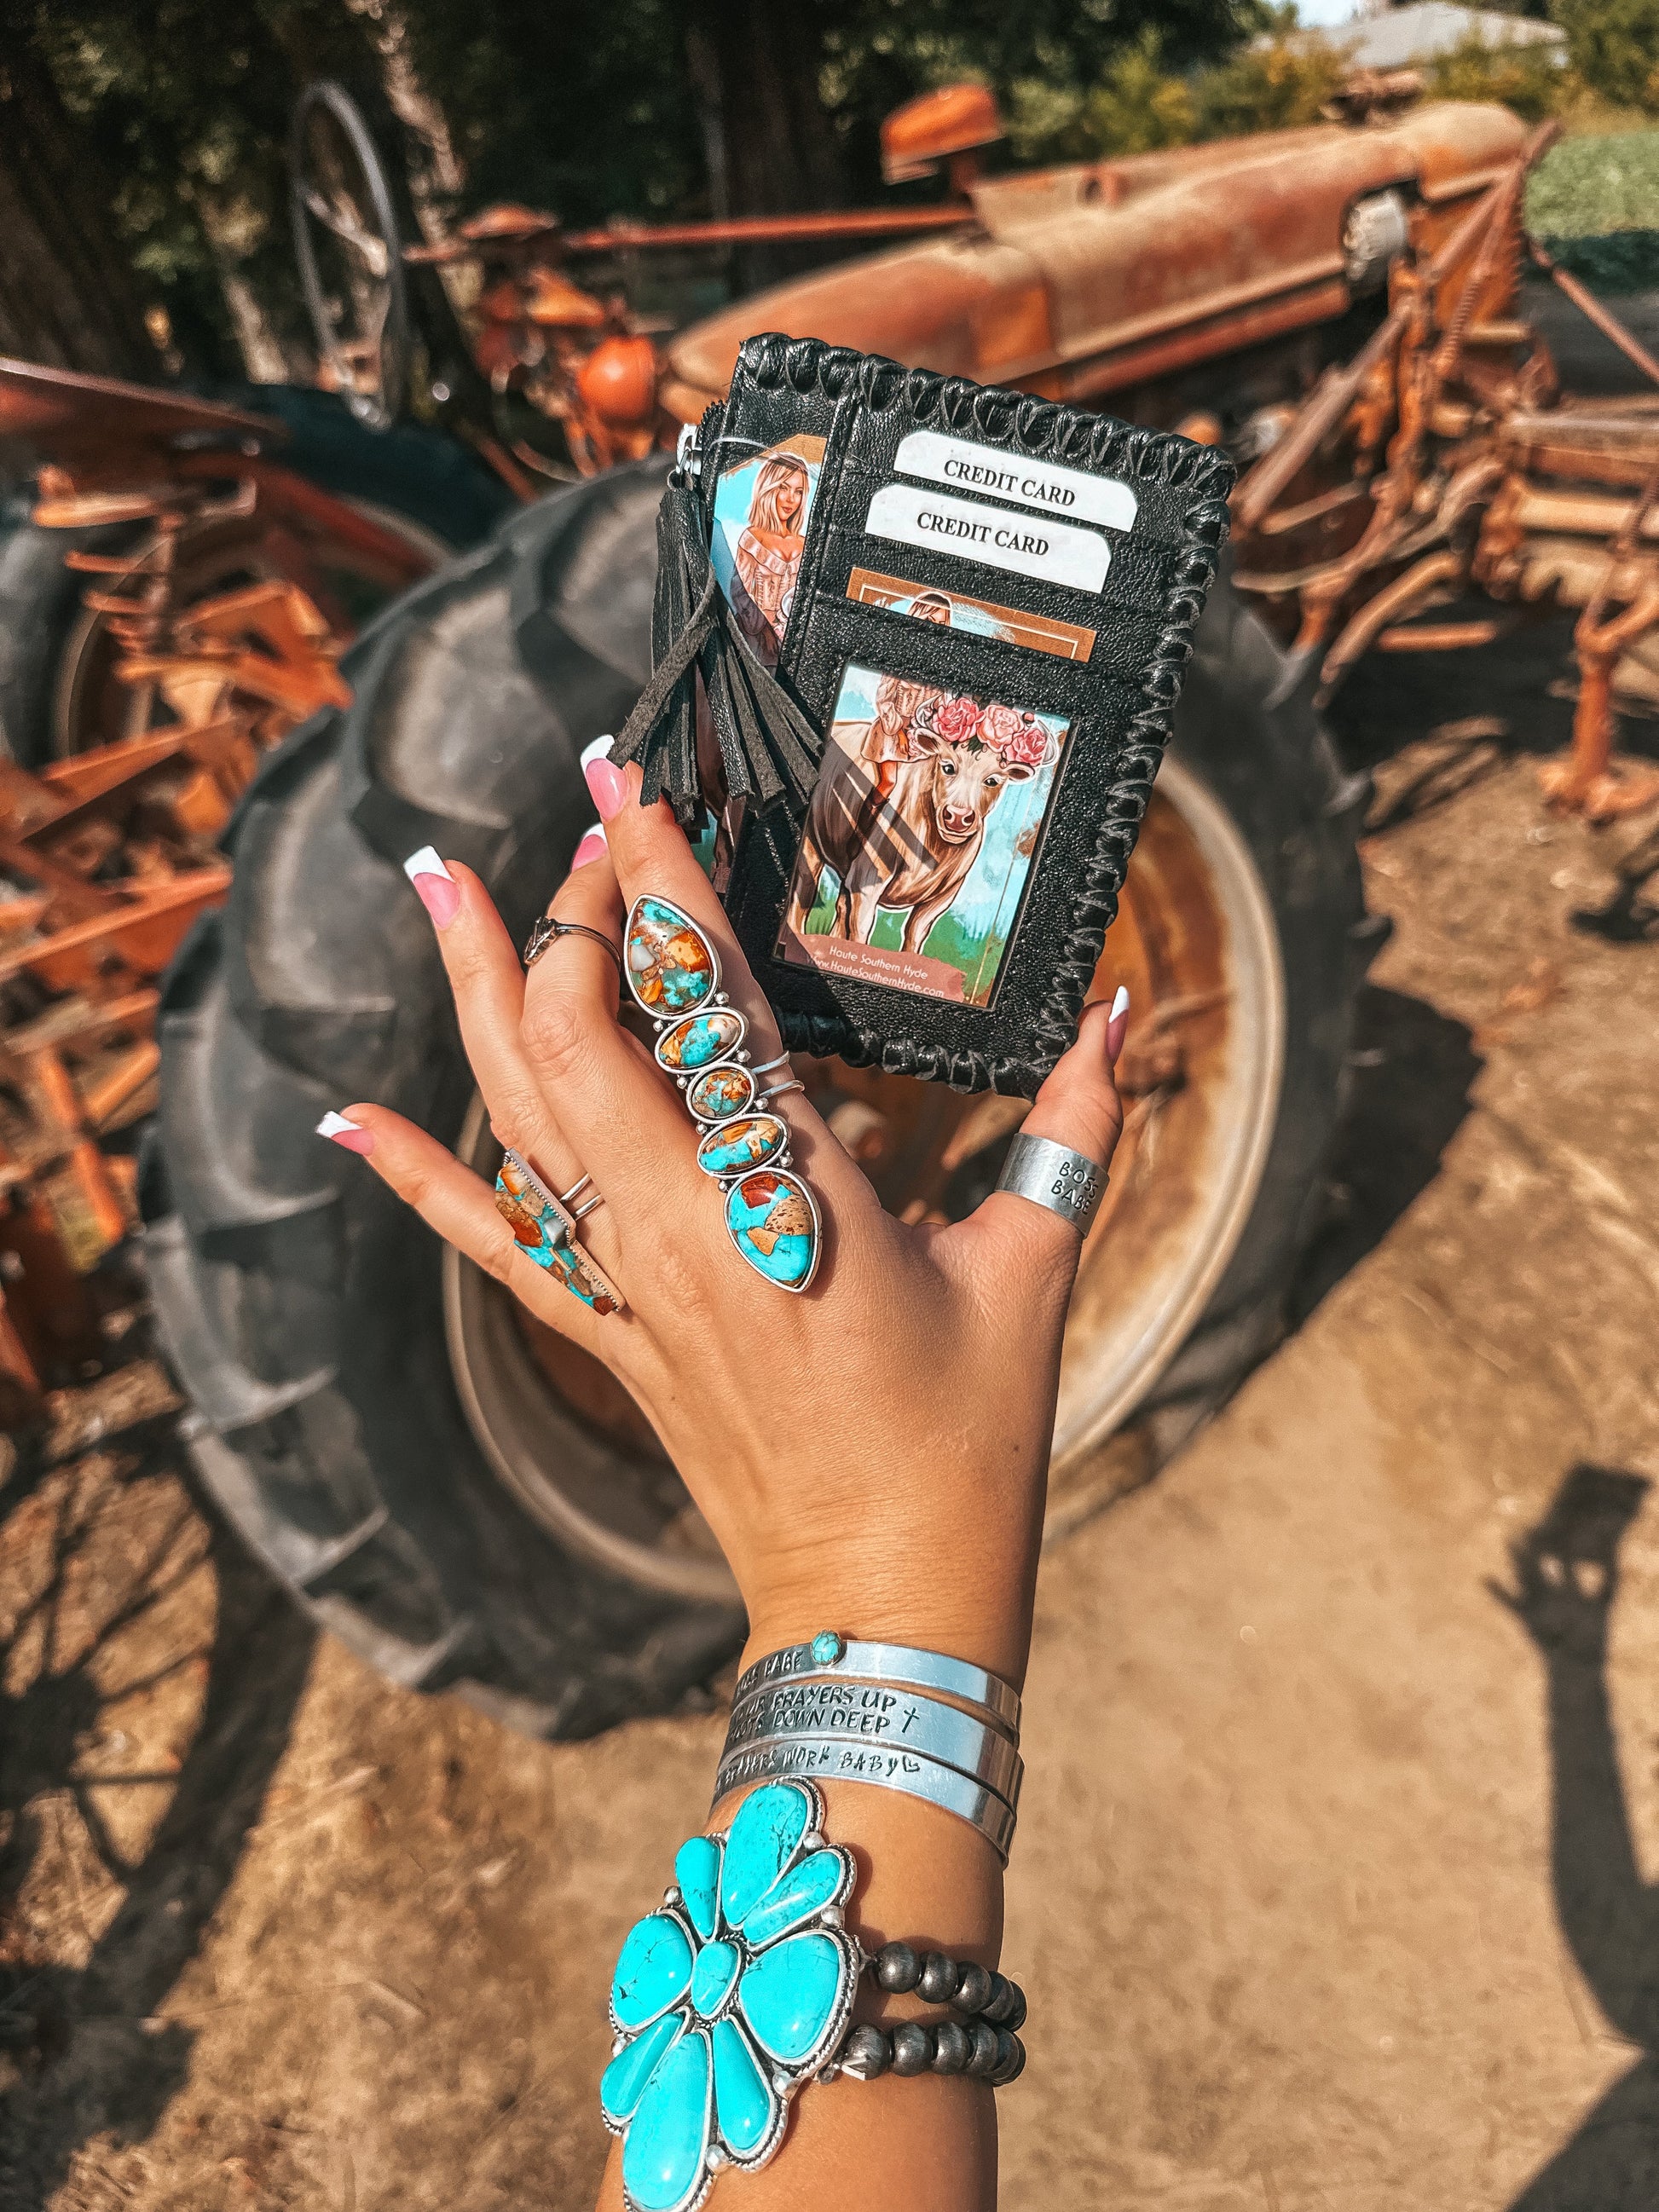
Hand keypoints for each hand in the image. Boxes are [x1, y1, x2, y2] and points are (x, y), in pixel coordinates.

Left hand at [322, 760, 1126, 1691]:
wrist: (882, 1594)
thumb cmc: (966, 1441)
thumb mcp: (1032, 1271)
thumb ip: (1077, 1128)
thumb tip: (1126, 1012)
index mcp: (790, 1194)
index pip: (704, 999)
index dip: (657, 877)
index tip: (621, 780)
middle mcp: (682, 1225)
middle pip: (576, 1032)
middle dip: (566, 910)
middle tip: (581, 831)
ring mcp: (627, 1283)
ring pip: (515, 1112)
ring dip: (469, 990)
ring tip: (431, 878)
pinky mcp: (604, 1333)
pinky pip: (491, 1242)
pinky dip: (414, 1177)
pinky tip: (344, 1124)